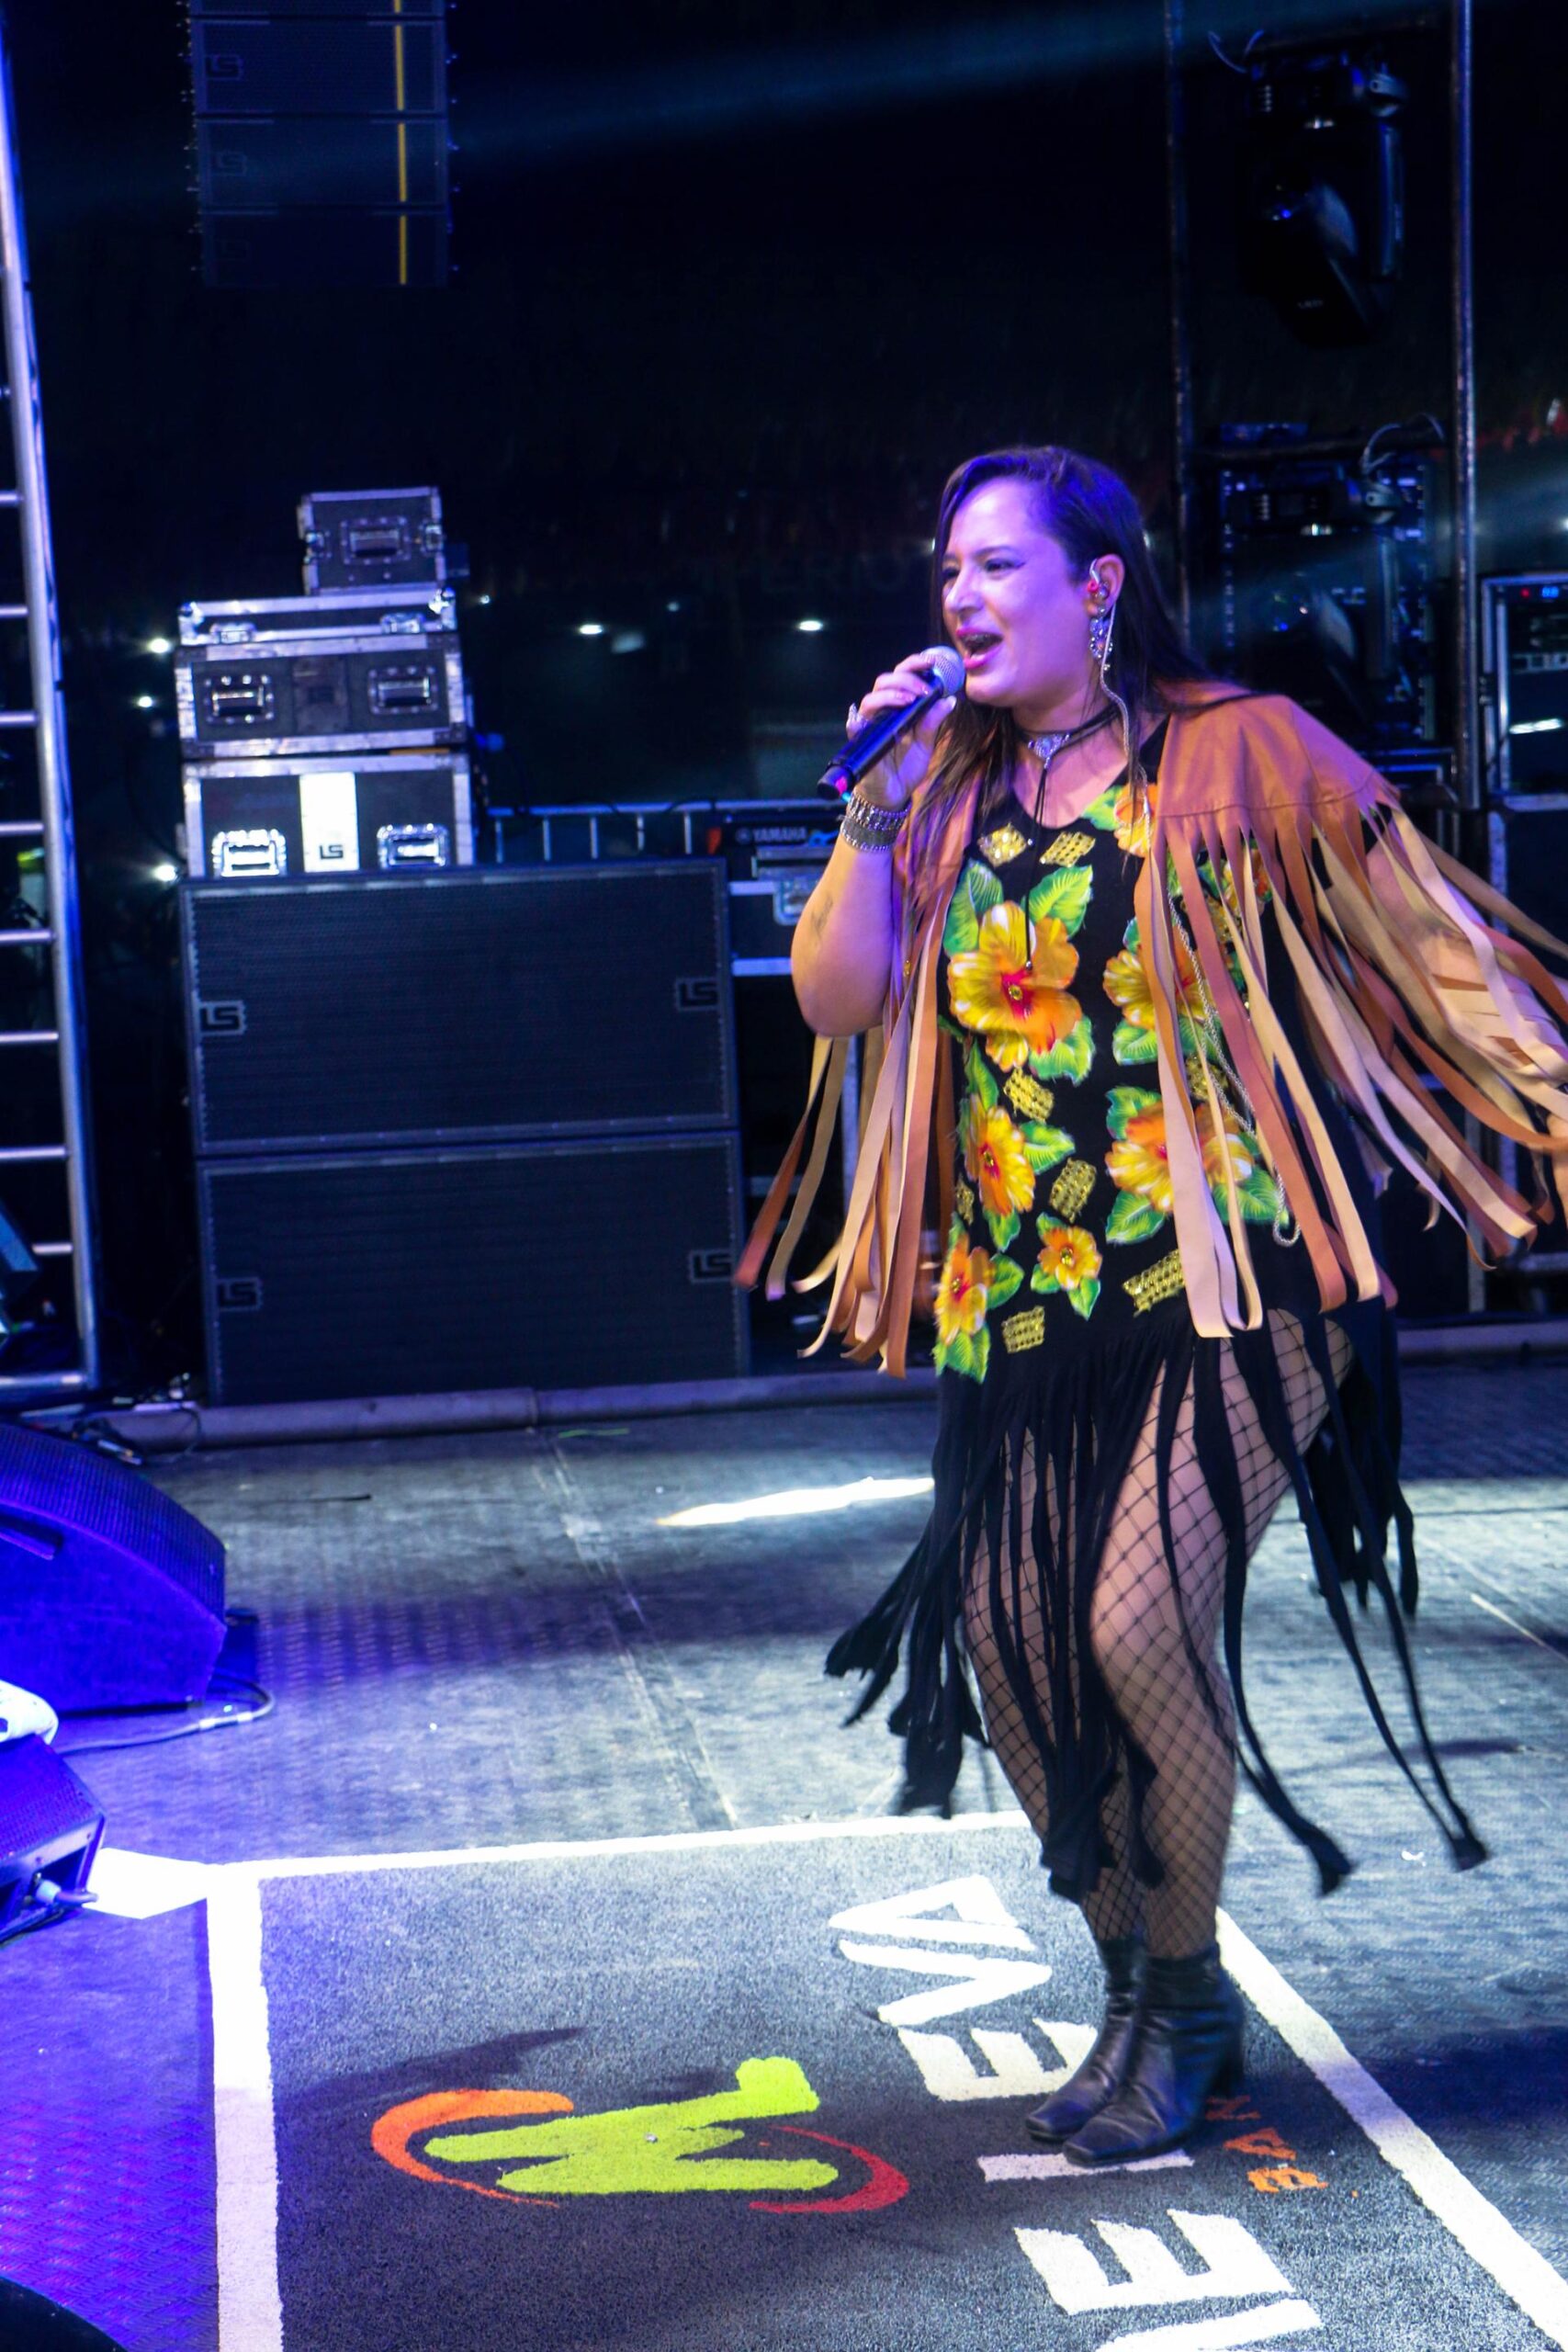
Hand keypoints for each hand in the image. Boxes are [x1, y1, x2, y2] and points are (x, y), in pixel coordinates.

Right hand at [845, 652, 958, 808]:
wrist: (894, 794)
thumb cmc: (907, 768)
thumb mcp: (926, 744)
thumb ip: (933, 722)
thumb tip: (950, 699)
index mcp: (898, 706)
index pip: (902, 677)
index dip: (913, 665)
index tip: (931, 663)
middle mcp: (882, 711)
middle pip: (885, 681)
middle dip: (906, 679)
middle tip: (924, 690)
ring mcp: (870, 725)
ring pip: (870, 698)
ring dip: (891, 695)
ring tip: (910, 701)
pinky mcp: (860, 741)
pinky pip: (855, 725)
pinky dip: (859, 719)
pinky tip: (868, 719)